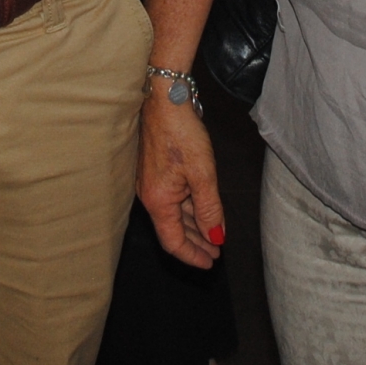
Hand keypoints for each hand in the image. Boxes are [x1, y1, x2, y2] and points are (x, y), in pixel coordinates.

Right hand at [137, 92, 225, 269]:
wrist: (165, 101)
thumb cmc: (182, 134)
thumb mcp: (203, 175)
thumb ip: (209, 210)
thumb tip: (215, 237)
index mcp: (158, 202)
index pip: (173, 242)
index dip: (192, 256)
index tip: (211, 263)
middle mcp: (149, 197)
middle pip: (173, 232)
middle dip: (196, 244)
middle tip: (216, 253)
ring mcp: (150, 184)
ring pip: (174, 215)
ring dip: (194, 227)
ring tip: (213, 235)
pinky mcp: (155, 172)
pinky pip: (172, 200)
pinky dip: (188, 210)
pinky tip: (203, 211)